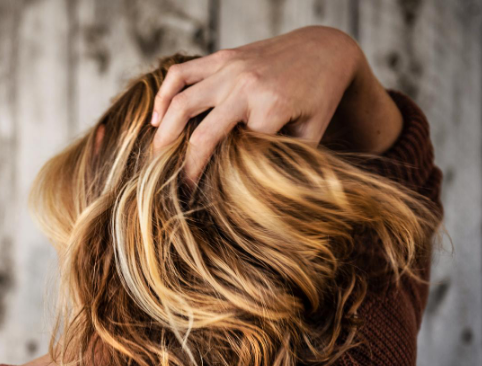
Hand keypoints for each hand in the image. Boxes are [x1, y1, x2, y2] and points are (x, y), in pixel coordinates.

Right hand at [151, 26, 400, 182]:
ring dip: (164, 132)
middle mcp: (246, 85)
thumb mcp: (312, 134)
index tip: (208, 200)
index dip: (220, 178)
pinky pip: (180, 73)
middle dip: (184, 166)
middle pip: (201, 134)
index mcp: (272, 107)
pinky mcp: (221, 57)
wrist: (325, 48)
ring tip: (155, 156)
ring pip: (181, 101)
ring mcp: (229, 68)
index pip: (235, 154)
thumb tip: (257, 195)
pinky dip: (163, 95)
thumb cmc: (320, 97)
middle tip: (171, 188)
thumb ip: (284, 159)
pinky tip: (157, 117)